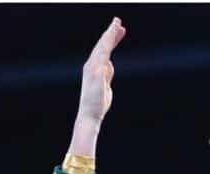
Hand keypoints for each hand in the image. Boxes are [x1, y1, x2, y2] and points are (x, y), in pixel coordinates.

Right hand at [68, 17, 126, 158]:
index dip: (111, 38)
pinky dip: (106, 47)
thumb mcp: (105, 85)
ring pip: (102, 48)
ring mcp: (92, 69)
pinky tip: (111, 39)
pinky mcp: (95, 73)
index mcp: (95, 68)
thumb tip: (108, 65)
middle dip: (110, 32)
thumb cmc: (97, 103)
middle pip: (102, 45)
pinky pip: (102, 56)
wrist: (90, 115)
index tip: (119, 29)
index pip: (104, 50)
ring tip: (117, 25)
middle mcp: (91, 66)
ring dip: (109, 36)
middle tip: (118, 21)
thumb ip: (106, 73)